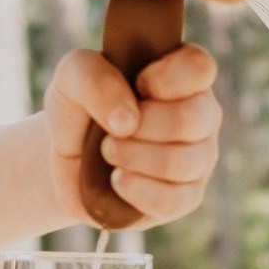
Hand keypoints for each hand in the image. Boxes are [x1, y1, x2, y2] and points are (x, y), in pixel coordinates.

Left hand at [44, 43, 221, 227]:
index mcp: (181, 76)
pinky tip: (117, 180)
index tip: (138, 85)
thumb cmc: (79, 110)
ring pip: (182, 162)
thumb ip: (94, 77)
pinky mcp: (185, 197)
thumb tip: (127, 120)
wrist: (68, 161)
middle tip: (110, 131)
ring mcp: (198, 158)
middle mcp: (199, 115)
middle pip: (193, 119)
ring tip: (108, 153)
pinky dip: (138, 190)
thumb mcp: (71, 78)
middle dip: (142, 126)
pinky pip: (175, 200)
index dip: (168, 78)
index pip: (200, 68)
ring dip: (133, 157)